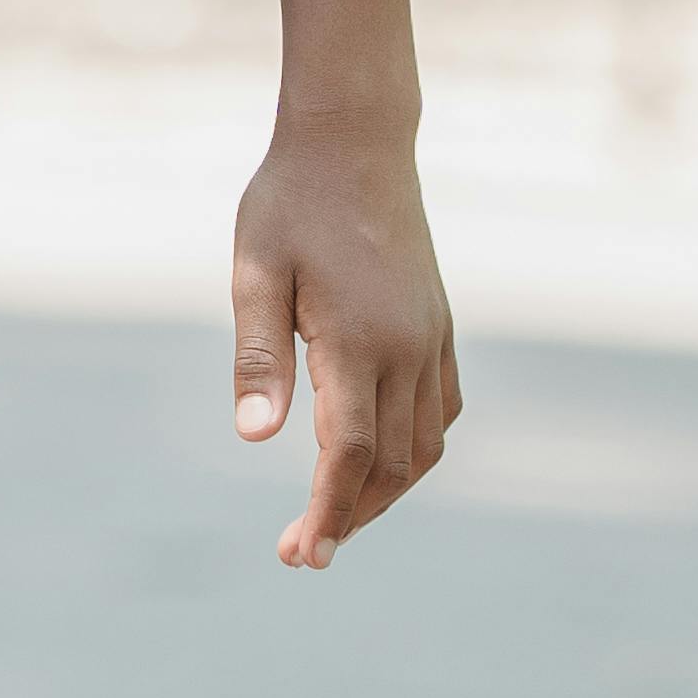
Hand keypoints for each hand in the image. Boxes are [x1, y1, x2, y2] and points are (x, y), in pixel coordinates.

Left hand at [229, 117, 459, 571]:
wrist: (354, 140)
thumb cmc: (290, 202)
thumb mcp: (255, 272)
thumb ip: (259, 357)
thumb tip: (254, 438)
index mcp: (359, 339)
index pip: (350, 454)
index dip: (327, 514)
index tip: (300, 557)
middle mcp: (409, 347)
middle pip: (392, 465)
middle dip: (349, 514)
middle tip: (301, 551)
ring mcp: (433, 336)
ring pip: (426, 446)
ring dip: (386, 490)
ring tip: (335, 515)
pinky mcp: (440, 325)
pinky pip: (443, 409)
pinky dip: (416, 450)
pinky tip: (381, 460)